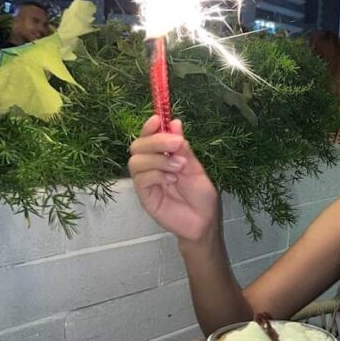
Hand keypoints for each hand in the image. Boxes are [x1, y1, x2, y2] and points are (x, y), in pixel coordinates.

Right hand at [127, 115, 220, 242]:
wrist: (204, 221)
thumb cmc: (201, 194)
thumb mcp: (195, 167)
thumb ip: (182, 148)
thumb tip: (175, 123)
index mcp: (163, 155)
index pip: (148, 136)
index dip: (149, 126)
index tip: (158, 119)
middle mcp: (151, 165)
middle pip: (138, 145)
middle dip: (156, 141)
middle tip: (176, 144)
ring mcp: (146, 180)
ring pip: (136, 161)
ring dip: (158, 160)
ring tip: (179, 167)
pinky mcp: (144, 196)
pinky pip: (141, 179)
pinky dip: (157, 174)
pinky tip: (172, 180)